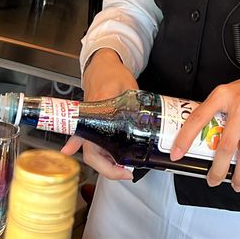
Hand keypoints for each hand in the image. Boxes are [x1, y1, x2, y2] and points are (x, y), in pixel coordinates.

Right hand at [61, 48, 138, 179]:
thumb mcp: (128, 88)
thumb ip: (135, 104)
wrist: (101, 64)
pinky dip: (102, 154)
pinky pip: (94, 141)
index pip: (92, 147)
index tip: (123, 170)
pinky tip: (111, 162)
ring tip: (123, 168)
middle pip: (90, 154)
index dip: (107, 164)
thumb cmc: (112, 73)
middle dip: (107, 169)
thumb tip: (150, 123)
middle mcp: (89, 121)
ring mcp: (90, 122)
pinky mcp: (94, 121)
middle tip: (126, 174)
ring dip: (105, 163)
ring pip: (91, 151)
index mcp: (97, 114)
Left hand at [170, 64, 239, 191]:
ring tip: (237, 184)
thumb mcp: (230, 92)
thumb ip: (218, 110)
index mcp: (223, 95)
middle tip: (213, 180)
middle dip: (218, 169)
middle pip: (225, 145)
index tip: (177, 153)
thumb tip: (202, 135)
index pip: (198, 118)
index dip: (185, 138)